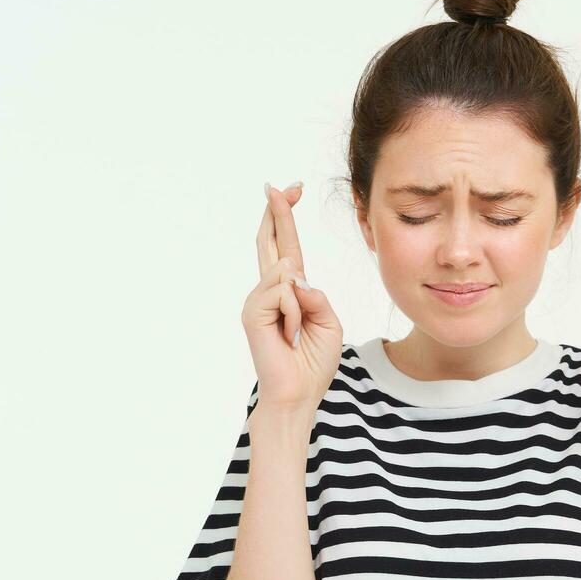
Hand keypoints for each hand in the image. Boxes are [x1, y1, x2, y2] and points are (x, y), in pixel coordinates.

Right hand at [244, 181, 342, 410]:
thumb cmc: (313, 361)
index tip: (291, 191)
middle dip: (277, 212)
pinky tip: (289, 335)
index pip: (287, 245)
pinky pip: (283, 294)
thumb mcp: (328, 321)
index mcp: (289, 290)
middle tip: (277, 186)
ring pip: (285, 271)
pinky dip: (295, 314)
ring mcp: (257, 300)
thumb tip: (293, 277)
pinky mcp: (252, 312)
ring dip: (302, 304)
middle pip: (270, 241)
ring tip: (297, 333)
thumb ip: (316, 295)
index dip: (286, 217)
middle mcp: (269, 290)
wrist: (299, 393)